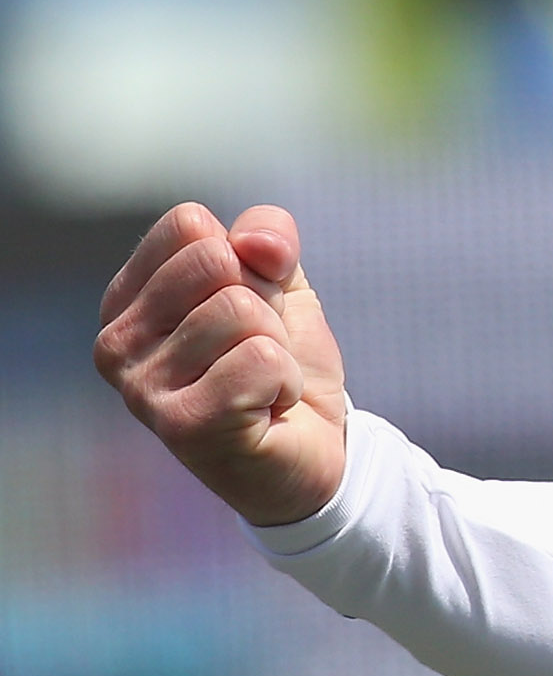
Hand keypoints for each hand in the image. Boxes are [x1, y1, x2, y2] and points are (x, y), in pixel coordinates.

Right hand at [95, 202, 349, 527]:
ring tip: (261, 383)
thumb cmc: (281, 361)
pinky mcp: (182, 425)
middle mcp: (116, 343)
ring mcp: (141, 388)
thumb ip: (269, 241)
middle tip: (260, 349)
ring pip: (240, 310)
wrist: (313, 449)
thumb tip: (255, 243)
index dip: (247, 257)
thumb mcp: (282, 284)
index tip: (251, 306)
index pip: (188, 227)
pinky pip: (260, 359)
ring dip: (277, 346)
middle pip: (216, 262)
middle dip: (265, 302)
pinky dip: (284, 380)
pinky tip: (266, 409)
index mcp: (128, 299)